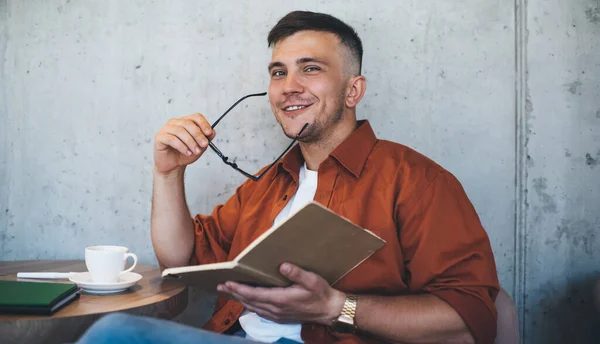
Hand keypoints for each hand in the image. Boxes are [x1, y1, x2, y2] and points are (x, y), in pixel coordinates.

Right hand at [153, 114, 215, 175]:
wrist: (173, 165)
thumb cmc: (185, 154)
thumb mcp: (200, 147)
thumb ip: (206, 139)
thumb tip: (212, 132)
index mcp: (185, 122)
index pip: (195, 117)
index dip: (203, 123)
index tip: (209, 133)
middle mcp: (175, 123)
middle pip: (188, 123)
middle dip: (198, 135)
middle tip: (204, 145)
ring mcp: (166, 129)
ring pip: (180, 131)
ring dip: (190, 142)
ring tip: (195, 151)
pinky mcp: (159, 137)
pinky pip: (171, 139)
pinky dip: (182, 146)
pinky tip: (187, 153)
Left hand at [217, 263, 345, 325]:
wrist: (329, 311)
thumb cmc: (321, 293)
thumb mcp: (312, 280)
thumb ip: (296, 273)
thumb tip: (282, 266)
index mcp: (281, 299)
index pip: (254, 294)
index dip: (239, 288)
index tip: (228, 282)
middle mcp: (276, 309)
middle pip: (249, 302)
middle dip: (234, 293)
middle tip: (220, 286)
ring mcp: (277, 315)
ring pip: (252, 308)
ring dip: (240, 299)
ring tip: (229, 291)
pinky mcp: (279, 317)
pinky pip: (259, 311)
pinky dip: (249, 305)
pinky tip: (246, 300)